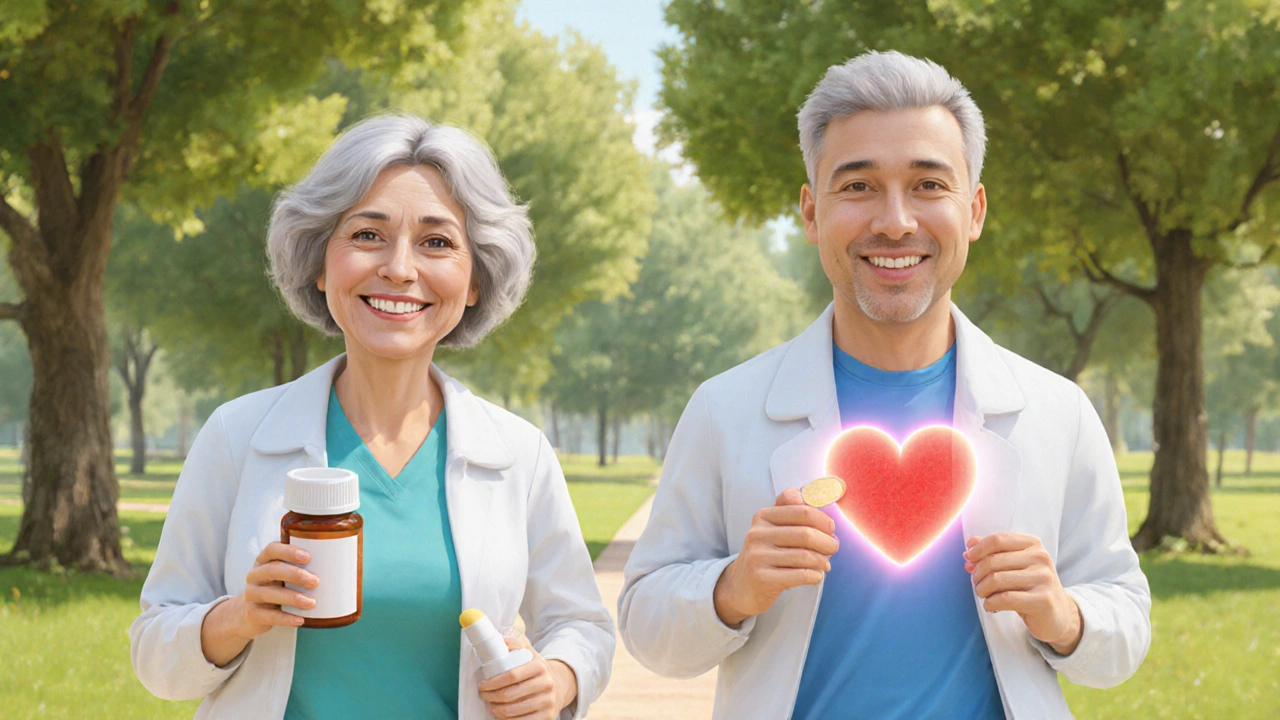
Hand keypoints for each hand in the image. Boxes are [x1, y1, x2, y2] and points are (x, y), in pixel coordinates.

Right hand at [200, 542, 317, 665]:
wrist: (249, 614)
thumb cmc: (276, 587)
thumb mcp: (282, 575)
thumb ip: (302, 567)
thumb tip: (345, 564)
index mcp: (264, 561)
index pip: (272, 549)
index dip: (288, 551)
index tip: (307, 556)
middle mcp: (255, 575)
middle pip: (272, 570)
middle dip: (295, 574)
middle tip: (315, 581)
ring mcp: (251, 595)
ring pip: (270, 594)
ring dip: (293, 598)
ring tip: (311, 603)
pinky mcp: (252, 614)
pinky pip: (269, 616)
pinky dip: (286, 618)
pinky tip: (300, 620)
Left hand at [477, 634, 576, 719]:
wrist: (558, 685)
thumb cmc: (536, 669)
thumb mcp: (529, 653)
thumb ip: (516, 643)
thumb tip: (501, 639)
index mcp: (539, 666)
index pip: (511, 675)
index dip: (493, 682)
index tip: (482, 685)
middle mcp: (546, 684)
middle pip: (510, 695)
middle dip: (491, 696)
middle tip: (484, 695)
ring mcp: (548, 702)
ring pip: (513, 711)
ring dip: (496, 710)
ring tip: (491, 705)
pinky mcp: (547, 716)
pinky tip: (502, 715)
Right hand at [713, 488, 839, 627]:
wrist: (741, 586)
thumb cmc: (766, 554)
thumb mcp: (773, 527)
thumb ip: (792, 508)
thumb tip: (817, 501)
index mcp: (763, 516)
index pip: (802, 511)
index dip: (823, 520)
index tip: (830, 530)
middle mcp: (757, 533)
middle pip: (806, 534)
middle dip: (827, 542)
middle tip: (833, 548)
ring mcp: (758, 556)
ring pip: (805, 556)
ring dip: (822, 561)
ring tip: (825, 565)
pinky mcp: (762, 578)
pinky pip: (800, 575)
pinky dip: (815, 576)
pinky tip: (817, 576)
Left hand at [964, 533, 1082, 654]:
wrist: (1057, 614)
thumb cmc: (1029, 587)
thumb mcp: (1013, 565)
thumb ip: (992, 552)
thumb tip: (969, 546)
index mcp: (1032, 544)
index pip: (997, 540)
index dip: (977, 550)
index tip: (968, 559)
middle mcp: (1041, 558)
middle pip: (993, 560)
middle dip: (977, 574)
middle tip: (977, 584)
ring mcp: (1044, 578)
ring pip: (996, 579)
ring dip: (982, 590)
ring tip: (984, 595)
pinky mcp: (1043, 599)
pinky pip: (1005, 599)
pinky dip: (990, 603)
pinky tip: (991, 606)